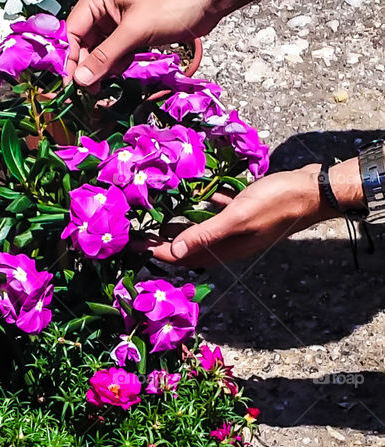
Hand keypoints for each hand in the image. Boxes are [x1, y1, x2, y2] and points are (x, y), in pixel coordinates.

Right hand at [65, 0, 214, 86]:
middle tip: (93, 90)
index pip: (73, 32)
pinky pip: (116, 52)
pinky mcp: (132, 32)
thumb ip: (106, 55)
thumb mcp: (135, 31)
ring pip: (100, 50)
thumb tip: (81, 79)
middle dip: (89, 65)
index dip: (73, 58)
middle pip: (85, 43)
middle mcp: (103, 9)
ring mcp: (118, 22)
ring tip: (110, 80)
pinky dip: (117, 63)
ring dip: (104, 67)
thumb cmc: (172, 4)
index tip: (76, 83)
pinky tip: (124, 69)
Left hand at [149, 165, 334, 266]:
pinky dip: (201, 205)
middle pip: (187, 246)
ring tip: (156, 212)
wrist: (314, 191)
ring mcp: (238, 227)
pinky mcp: (245, 211)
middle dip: (161, 241)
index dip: (155, 252)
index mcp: (226, 248)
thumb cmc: (278, 202)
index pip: (182, 256)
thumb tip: (175, 253)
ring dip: (179, 223)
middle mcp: (229, 242)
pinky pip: (216, 212)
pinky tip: (192, 193)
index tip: (130, 246)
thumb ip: (206, 234)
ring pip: (200, 230)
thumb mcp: (239, 217)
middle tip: (136, 230)